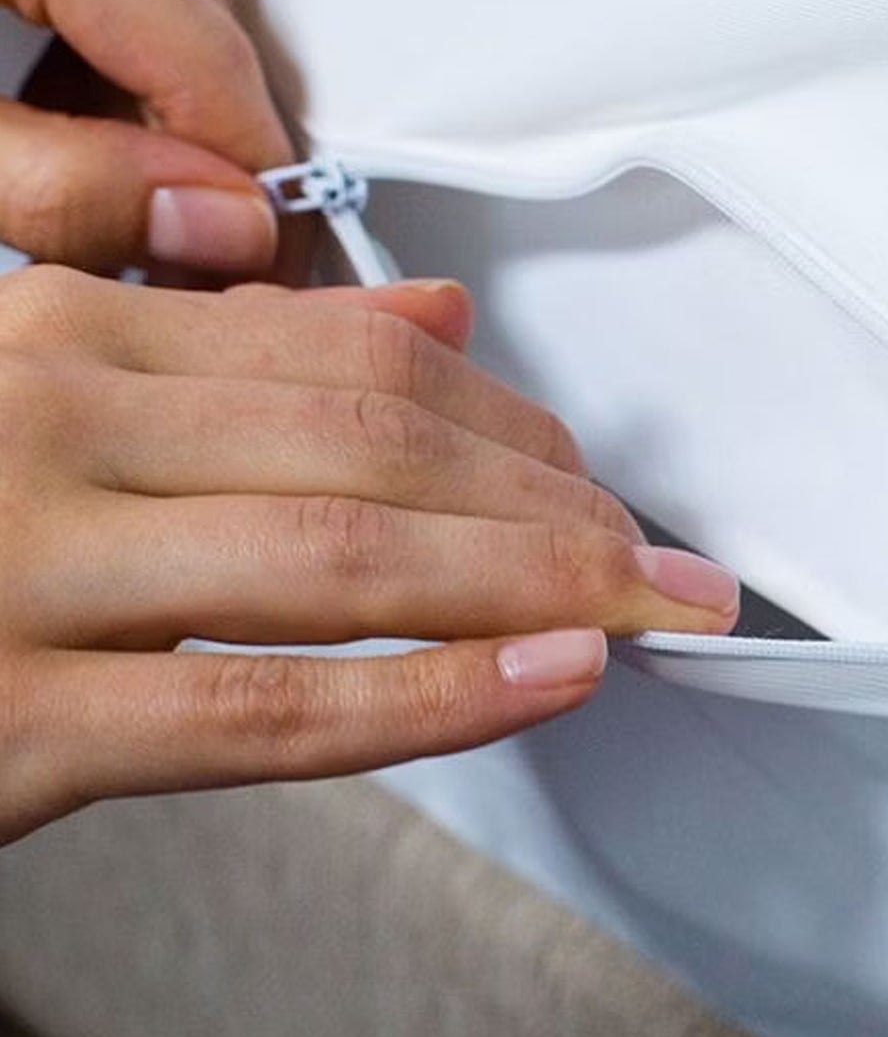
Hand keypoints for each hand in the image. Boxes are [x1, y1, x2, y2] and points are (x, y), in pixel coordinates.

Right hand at [0, 268, 739, 846]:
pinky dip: (427, 698)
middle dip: (556, 505)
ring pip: (340, 559)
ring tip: (649, 614)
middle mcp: (39, 424)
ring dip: (531, 585)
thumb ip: (223, 346)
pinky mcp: (6, 723)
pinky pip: (257, 709)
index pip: (345, 354)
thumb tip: (435, 313)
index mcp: (52, 336)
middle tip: (672, 564)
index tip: (599, 477)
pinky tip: (548, 682)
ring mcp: (20, 568)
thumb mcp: (32, 384)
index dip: (510, 418)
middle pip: (373, 445)